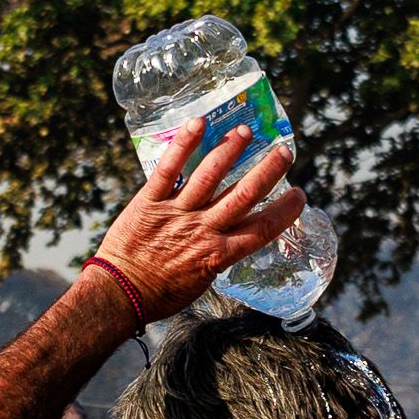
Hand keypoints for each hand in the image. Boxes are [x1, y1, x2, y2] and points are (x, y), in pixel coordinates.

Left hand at [92, 115, 304, 318]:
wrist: (119, 295)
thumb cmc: (161, 294)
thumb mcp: (201, 281)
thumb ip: (218, 256)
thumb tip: (232, 239)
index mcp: (219, 254)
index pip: (262, 229)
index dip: (284, 211)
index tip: (299, 195)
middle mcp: (203, 230)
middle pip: (244, 195)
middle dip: (268, 171)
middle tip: (284, 151)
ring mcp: (177, 213)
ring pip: (210, 176)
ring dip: (230, 150)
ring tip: (246, 131)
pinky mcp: (149, 202)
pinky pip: (169, 169)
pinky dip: (183, 145)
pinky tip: (198, 123)